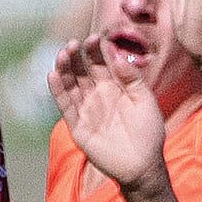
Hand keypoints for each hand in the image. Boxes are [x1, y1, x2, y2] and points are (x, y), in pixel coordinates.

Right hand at [49, 37, 167, 190]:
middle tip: (72, 43)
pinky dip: (58, 92)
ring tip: (61, 54)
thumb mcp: (145, 99)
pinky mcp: (78, 126)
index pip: (100, 64)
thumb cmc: (149, 132)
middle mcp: (97, 96)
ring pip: (71, 86)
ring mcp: (86, 111)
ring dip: (65, 70)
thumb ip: (131, 77)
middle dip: (76, 57)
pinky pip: (65, 106)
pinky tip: (53, 75)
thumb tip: (117, 56)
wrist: (143, 164)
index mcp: (114, 87)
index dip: (95, 51)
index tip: (94, 37)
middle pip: (82, 72)